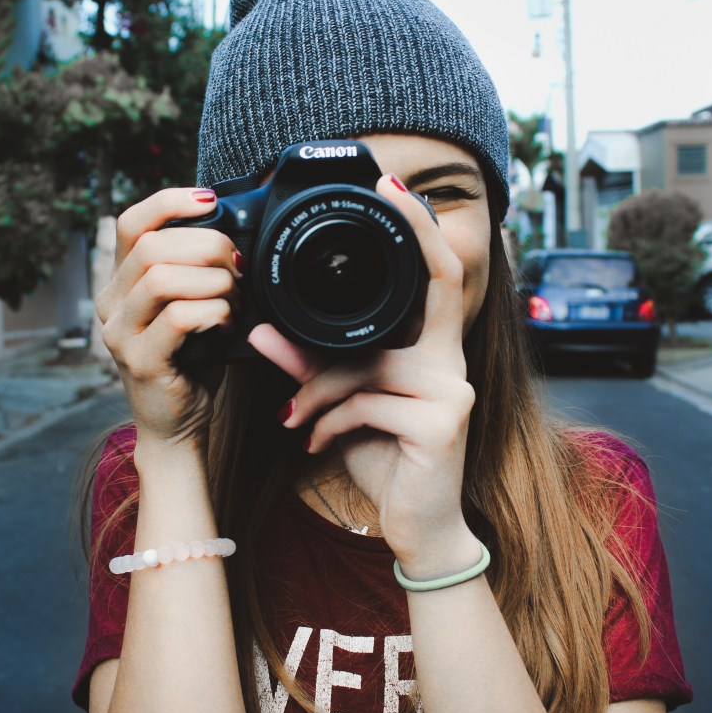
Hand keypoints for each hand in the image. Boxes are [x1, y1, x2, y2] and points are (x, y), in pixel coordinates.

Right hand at [95, 188, 240, 448]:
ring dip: (213, 282)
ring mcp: (120, 334)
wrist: (177, 425)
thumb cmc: (190, 362)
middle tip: (238, 266)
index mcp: (120, 283)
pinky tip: (225, 322)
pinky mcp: (140, 361)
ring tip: (233, 299)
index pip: (131, 223)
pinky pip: (180, 317)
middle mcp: (110, 304)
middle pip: (152, 247)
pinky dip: (213, 312)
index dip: (169, 202)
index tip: (209, 199)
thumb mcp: (189, 305)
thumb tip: (230, 227)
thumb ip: (195, 269)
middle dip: (207, 246)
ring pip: (163, 278)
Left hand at [249, 174, 479, 571]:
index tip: (390, 183)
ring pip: (364, 365)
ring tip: (292, 419)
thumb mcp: (342, 406)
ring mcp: (451, 392)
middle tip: (307, 280)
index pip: (438, 272)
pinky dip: (328, 423)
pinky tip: (313, 444)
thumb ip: (309, 365)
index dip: (419, 225)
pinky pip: (365, 404)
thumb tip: (260, 330)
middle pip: (410, 302)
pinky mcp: (441, 424)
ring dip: (315, 392)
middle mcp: (451, 362)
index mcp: (434, 349)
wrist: (419, 529)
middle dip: (369, 286)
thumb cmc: (386, 459)